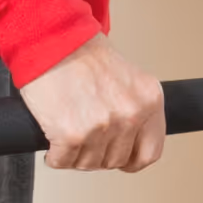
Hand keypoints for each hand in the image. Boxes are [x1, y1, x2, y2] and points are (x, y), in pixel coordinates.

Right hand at [17, 34, 165, 172]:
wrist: (52, 39)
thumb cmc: (82, 52)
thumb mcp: (126, 78)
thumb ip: (133, 107)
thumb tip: (127, 139)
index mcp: (149, 100)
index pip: (150, 152)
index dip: (131, 160)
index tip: (120, 159)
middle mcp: (130, 114)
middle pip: (116, 160)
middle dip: (98, 153)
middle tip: (85, 137)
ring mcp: (102, 127)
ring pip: (89, 164)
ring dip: (75, 154)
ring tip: (67, 133)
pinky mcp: (72, 135)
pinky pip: (63, 161)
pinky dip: (55, 155)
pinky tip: (53, 140)